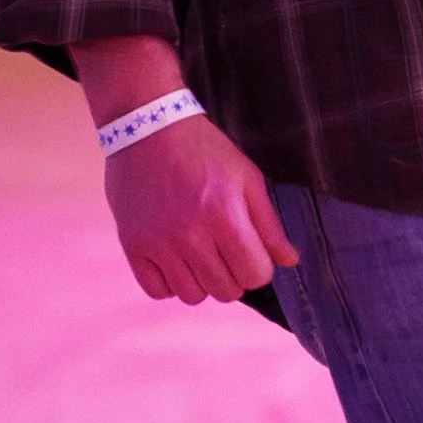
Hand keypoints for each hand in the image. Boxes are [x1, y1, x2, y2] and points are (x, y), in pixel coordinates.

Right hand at [107, 115, 299, 306]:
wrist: (146, 127)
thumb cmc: (202, 149)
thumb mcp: (246, 177)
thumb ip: (268, 223)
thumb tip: (289, 261)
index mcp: (225, 215)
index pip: (255, 275)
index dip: (259, 266)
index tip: (250, 250)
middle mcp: (191, 234)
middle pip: (226, 291)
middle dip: (232, 275)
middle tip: (223, 249)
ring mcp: (158, 243)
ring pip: (192, 296)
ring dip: (201, 280)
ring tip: (198, 251)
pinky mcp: (133, 245)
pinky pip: (158, 291)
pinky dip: (169, 281)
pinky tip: (174, 257)